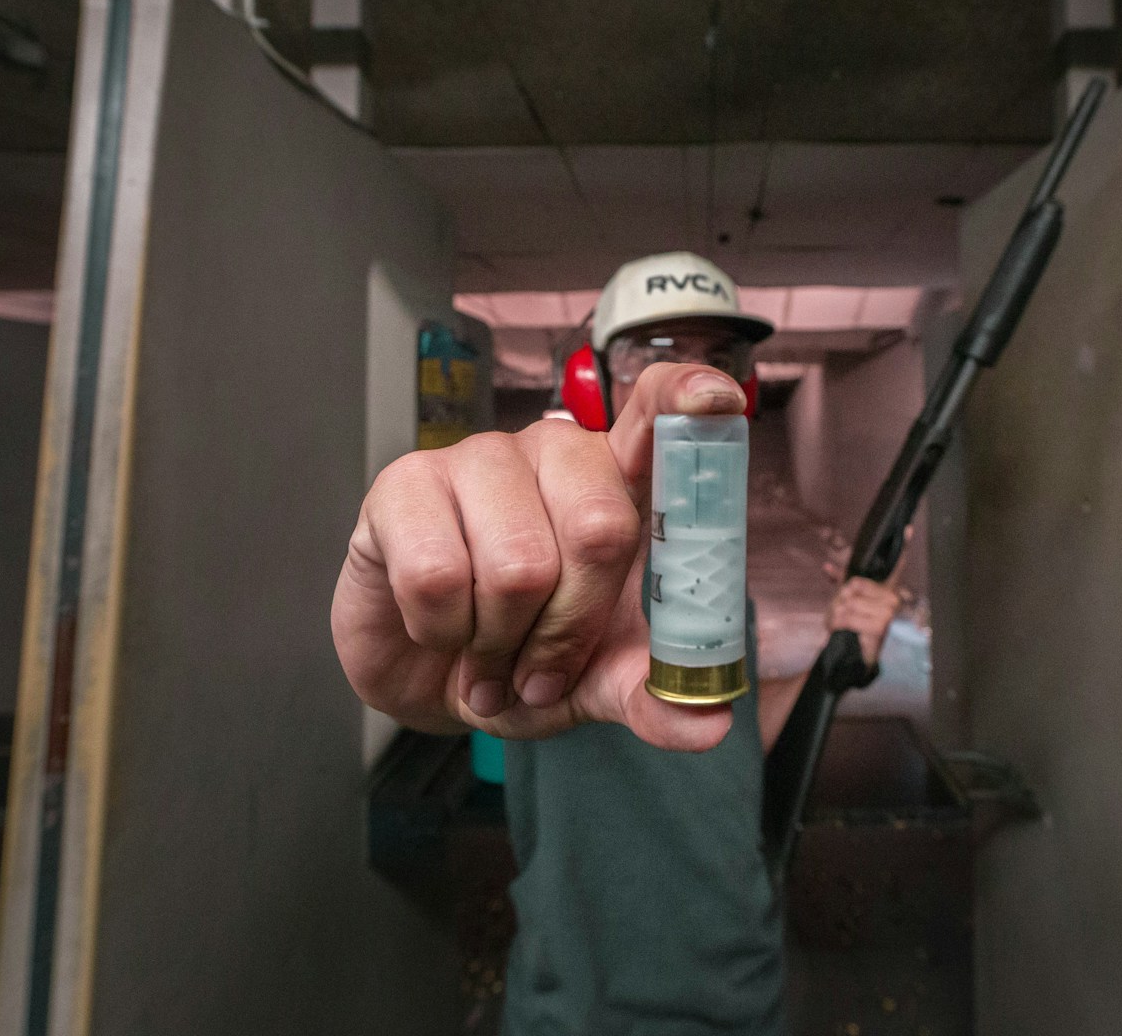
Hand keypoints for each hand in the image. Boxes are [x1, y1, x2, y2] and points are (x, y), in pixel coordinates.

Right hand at [330, 362, 744, 751]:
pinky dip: (442, 632)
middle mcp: (553, 453)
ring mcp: (477, 459)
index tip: (718, 401)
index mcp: (617, 482)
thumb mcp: (599, 685)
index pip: (656, 413)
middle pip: (599, 528)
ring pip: (516, 564)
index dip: (686, 398)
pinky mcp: (404, 484)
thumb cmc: (525, 658)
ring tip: (487, 655)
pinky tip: (439, 629)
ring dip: (500, 642)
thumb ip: (653, 695)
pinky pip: (436, 575)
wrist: (427, 679)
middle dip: (571, 628)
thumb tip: (710, 723)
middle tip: (540, 670)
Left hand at [828, 577, 901, 668]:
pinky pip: (849, 619)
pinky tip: (836, 630)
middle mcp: (892, 599)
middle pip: (849, 592)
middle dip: (836, 605)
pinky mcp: (879, 627)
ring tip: (835, 624)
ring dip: (834, 616)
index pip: (856, 581)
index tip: (841, 600)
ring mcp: (887, 614)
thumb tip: (826, 566)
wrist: (863, 656)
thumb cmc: (858, 625)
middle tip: (834, 616)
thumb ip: (841, 580)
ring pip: (847, 605)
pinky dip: (837, 625)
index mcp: (888, 590)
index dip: (843, 590)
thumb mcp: (851, 599)